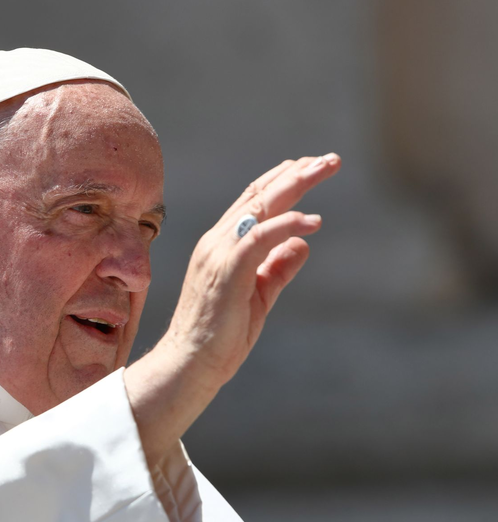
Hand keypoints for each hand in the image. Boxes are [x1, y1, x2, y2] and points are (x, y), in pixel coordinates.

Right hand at [126, 153, 339, 467]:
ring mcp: (218, 252)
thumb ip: (278, 268)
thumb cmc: (221, 335)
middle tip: (331, 159)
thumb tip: (303, 243)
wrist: (191, 363)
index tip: (310, 166)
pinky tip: (313, 222)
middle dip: (296, 172)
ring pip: (259, 205)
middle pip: (259, 194)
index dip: (282, 180)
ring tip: (326, 168)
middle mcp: (217, 240)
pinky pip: (259, 236)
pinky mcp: (225, 268)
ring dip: (296, 184)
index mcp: (222, 245)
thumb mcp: (259, 296)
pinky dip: (287, 224)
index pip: (253, 201)